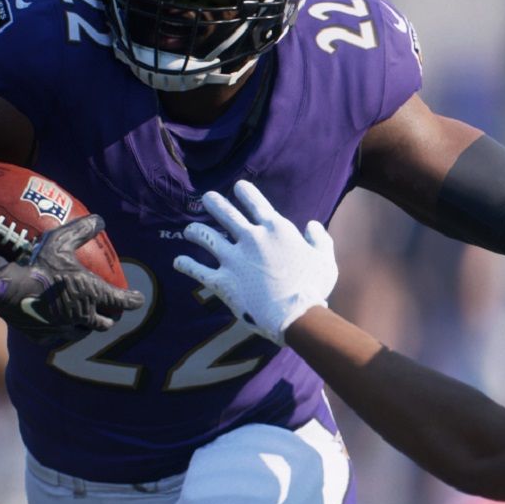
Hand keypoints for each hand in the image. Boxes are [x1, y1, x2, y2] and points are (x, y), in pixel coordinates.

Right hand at [0, 214, 144, 343]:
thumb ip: (81, 230)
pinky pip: (59, 337)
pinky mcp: (46, 338)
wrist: (7, 287)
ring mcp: (64, 329)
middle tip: (109, 309)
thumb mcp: (60, 240)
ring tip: (84, 317)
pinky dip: (62, 331)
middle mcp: (83, 315)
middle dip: (110, 317)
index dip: (133, 300)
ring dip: (87, 325)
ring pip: (84, 332)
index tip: (138, 299)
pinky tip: (58, 324)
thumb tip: (100, 220)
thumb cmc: (37, 263)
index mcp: (92, 294)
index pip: (123, 302)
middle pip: (106, 323)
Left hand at [173, 180, 336, 343]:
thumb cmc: (314, 288)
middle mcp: (251, 238)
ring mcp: (233, 259)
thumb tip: (312, 225)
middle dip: (213, 202)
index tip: (238, 188)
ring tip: (189, 230)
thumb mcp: (325, 259)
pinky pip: (197, 270)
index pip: (254, 201)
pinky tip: (179, 261)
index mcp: (275, 229)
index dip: (244, 192)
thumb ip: (319, 239)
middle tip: (207, 198)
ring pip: (204, 236)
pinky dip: (185, 264)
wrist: (296, 316)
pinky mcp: (222, 281)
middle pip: (224, 212)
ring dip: (194, 231)